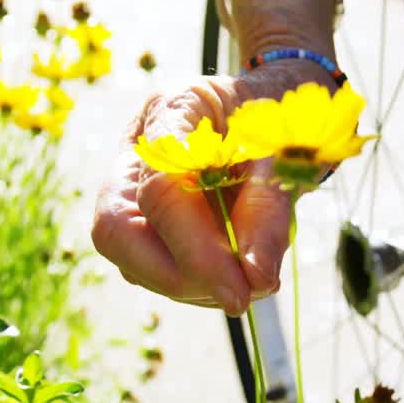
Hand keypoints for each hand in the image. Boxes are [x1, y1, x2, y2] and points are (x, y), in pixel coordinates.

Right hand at [91, 59, 333, 313]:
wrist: (278, 106)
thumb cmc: (284, 119)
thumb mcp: (287, 153)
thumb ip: (268, 210)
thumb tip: (256, 280)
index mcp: (172, 107)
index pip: (160, 187)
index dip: (196, 249)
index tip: (241, 291)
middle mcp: (137, 147)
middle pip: (116, 230)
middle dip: (178, 275)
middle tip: (240, 296)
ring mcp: (130, 185)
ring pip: (132, 259)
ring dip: (192, 285)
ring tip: (248, 281)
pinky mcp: (141, 221)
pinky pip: (151, 268)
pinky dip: (195, 284)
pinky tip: (233, 275)